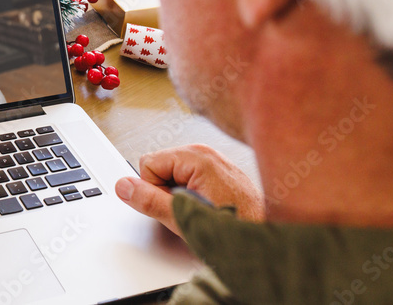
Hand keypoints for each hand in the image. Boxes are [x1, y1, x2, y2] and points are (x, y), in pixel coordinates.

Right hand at [115, 144, 263, 236]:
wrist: (267, 239)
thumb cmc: (236, 227)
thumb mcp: (184, 219)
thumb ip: (150, 201)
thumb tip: (124, 187)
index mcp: (196, 157)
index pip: (148, 164)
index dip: (154, 190)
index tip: (173, 205)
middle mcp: (205, 153)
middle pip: (159, 166)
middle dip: (165, 191)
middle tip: (187, 209)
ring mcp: (213, 161)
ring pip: (173, 174)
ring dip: (178, 194)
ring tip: (200, 209)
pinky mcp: (218, 171)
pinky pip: (189, 178)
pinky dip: (191, 193)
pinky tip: (207, 207)